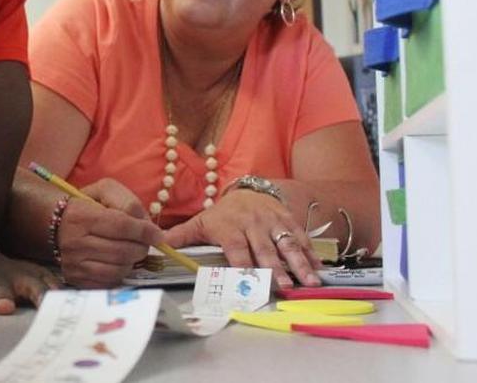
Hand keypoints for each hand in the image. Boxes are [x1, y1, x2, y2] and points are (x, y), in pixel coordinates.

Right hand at [0, 254, 59, 314]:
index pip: (35, 287)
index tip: (49, 307)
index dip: (42, 296)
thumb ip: (52, 288)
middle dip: (3, 297)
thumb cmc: (12, 278)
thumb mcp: (35, 277)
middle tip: (6, 308)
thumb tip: (81, 300)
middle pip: (2, 289)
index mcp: (22, 279)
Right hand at [56, 178, 163, 287]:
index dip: (144, 232)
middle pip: (123, 251)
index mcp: (81, 216)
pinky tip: (118, 262)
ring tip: (130, 251)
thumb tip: (149, 228)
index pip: (122, 226)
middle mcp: (74, 242)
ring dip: (132, 261)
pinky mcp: (75, 279)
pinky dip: (120, 273)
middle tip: (143, 243)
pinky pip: (109, 282)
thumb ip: (128, 202)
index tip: (157, 235)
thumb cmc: (86, 204)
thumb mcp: (105, 190)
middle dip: (141, 248)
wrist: (55, 222)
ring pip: (119, 269)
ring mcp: (73, 264)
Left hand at [164, 190, 322, 288]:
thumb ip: (181, 236)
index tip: (249, 281)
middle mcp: (253, 223)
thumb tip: (156, 246)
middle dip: (275, 268)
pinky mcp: (289, 221)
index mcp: (229, 226)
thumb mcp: (200, 221)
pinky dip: (312, 254)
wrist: (248, 189)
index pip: (237, 248)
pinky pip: (302, 238)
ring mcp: (274, 222)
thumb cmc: (222, 214)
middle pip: (265, 248)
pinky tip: (321, 269)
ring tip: (310, 281)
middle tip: (285, 286)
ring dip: (299, 263)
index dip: (243, 264)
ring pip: (287, 243)